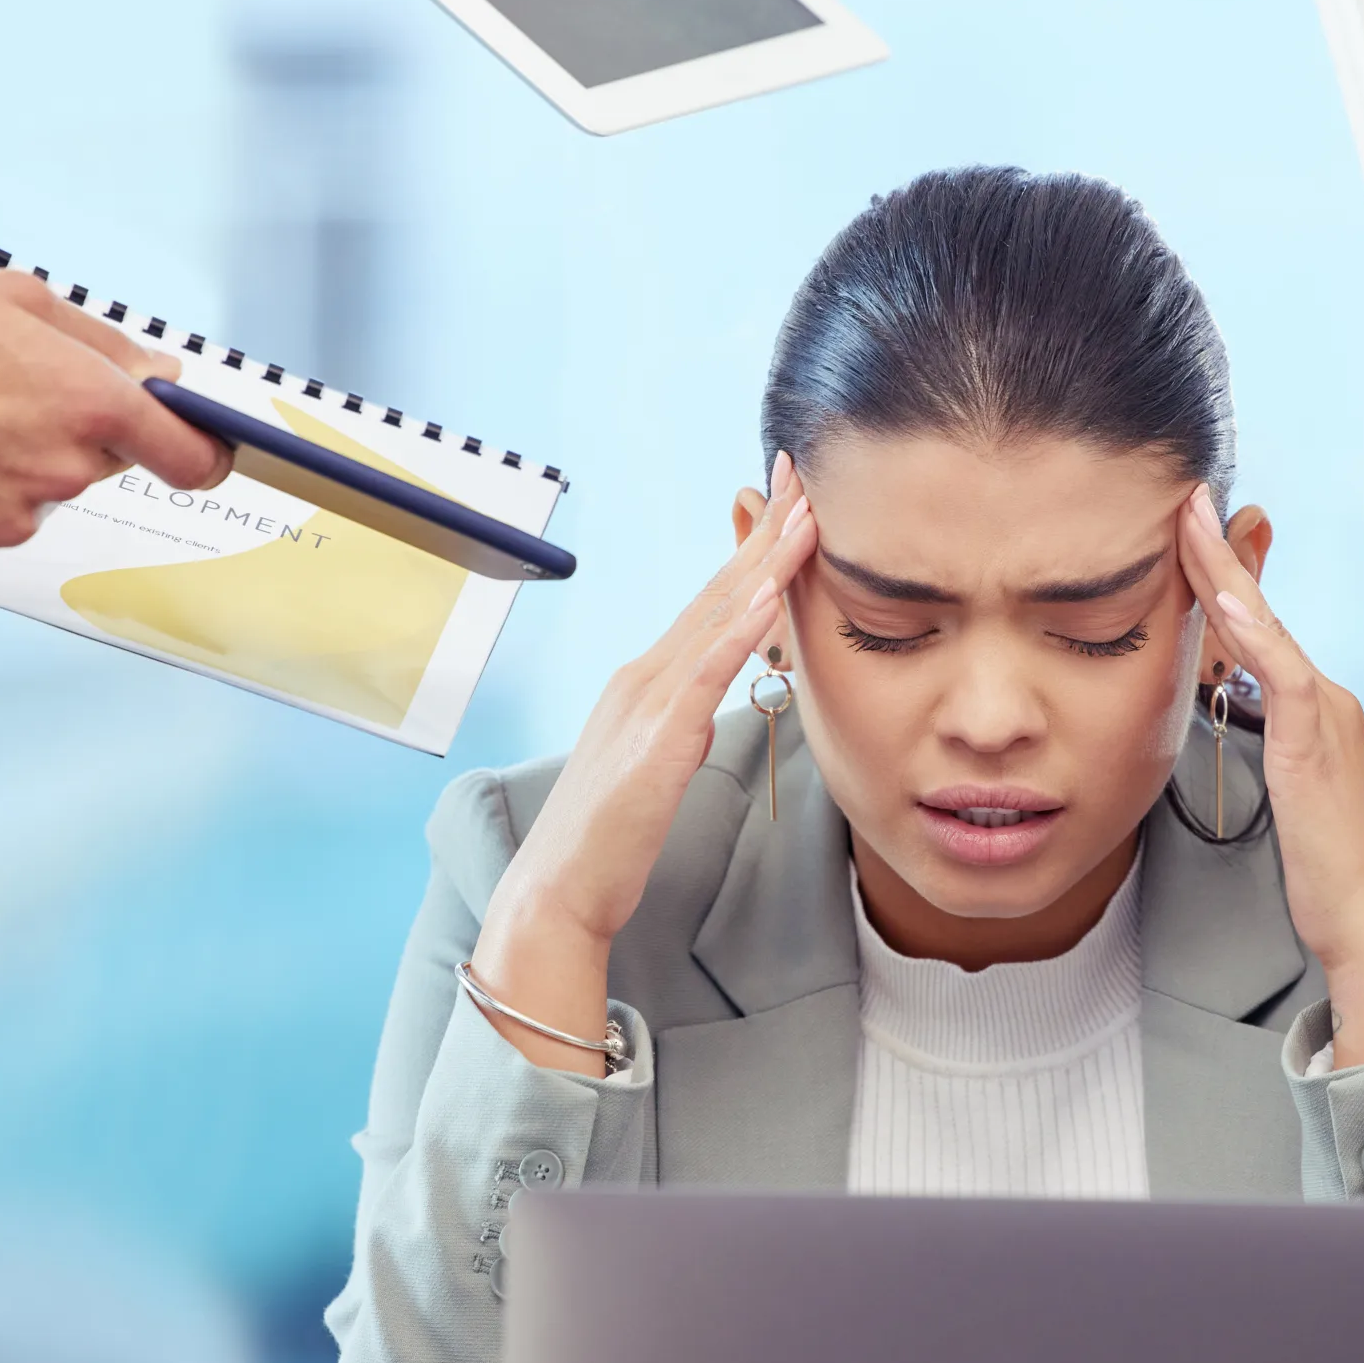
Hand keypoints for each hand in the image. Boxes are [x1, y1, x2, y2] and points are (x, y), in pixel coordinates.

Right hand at [0, 271, 230, 575]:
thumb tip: (164, 374)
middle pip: (98, 463)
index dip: (205, 454)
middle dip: (67, 434)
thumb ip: (102, 343)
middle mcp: (65, 469)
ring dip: (8, 467)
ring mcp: (14, 518)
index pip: (192, 456)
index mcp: (92, 403)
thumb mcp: (13, 300)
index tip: (207, 452)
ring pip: (37, 496)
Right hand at [466, 456, 817, 1072]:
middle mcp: (644, 675)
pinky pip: (704, 673)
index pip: (712, 601)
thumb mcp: (659, 761)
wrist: (559, 890)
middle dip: (764, 530)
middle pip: (717, 590)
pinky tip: (768, 594)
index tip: (790, 501)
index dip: (754, 549)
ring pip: (715, 617)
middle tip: (802, 472)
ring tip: (804, 513)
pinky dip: (738, 630)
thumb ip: (682, 722)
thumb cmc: (610, 835)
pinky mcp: (655, 739)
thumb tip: (709, 701)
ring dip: (763, 562)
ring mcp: (646, 702)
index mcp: (648, 680)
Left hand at [1177, 485, 1363, 1066]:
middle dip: (1220, 550)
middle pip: (1261, 611)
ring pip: (1266, 628)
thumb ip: (1265, 745)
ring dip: (1224, 568)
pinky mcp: (1317, 744)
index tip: (1189, 528)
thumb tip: (1228, 715)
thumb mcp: (1285, 794)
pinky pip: (1282, 674)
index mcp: (1315, 708)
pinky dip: (1251, 631)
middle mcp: (1325, 699)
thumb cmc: (1328, 871)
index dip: (1223, 574)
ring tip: (1188, 516)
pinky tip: (1219, 596)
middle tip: (1185, 495)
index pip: (1259, 627)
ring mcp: (1326, 716)